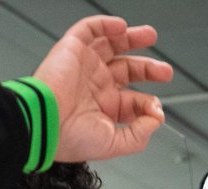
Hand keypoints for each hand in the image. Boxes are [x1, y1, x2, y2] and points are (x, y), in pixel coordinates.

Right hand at [33, 15, 173, 161]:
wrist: (43, 123)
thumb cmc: (67, 137)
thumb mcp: (112, 145)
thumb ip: (138, 136)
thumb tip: (156, 119)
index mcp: (103, 108)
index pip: (133, 100)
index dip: (148, 103)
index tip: (156, 108)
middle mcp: (95, 86)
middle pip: (128, 70)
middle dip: (149, 69)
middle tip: (164, 71)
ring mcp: (85, 66)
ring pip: (112, 44)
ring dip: (132, 38)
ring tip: (149, 35)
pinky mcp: (72, 49)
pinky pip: (89, 29)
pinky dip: (106, 24)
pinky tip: (121, 27)